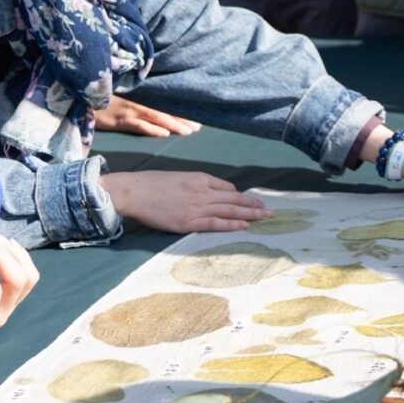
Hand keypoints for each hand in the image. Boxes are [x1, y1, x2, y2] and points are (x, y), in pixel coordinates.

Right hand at [93, 97, 199, 137]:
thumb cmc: (99, 98)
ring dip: (173, 124)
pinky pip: (137, 125)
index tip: (196, 117)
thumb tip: (152, 111)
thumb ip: (135, 101)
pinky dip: (151, 129)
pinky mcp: (117, 120)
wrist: (78, 97)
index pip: (163, 104)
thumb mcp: (119, 96)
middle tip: (199, 127)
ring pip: (155, 117)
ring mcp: (127, 110)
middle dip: (182, 119)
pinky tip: (165, 134)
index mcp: (138, 96)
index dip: (179, 110)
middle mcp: (136, 102)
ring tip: (189, 131)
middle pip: (163, 110)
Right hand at [100, 169, 273, 233]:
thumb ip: (195, 184)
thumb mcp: (178, 176)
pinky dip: (232, 224)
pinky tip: (245, 226)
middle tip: (270, 210)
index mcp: (199, 178)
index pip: (227, 187)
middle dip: (254, 204)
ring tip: (265, 217)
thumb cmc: (151, 184)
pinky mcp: (188, 222)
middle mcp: (202, 191)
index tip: (253, 201)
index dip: (241, 196)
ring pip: (229, 210)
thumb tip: (211, 191)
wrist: (133, 191)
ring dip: (250, 214)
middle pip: (234, 198)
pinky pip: (215, 224)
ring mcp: (196, 207)